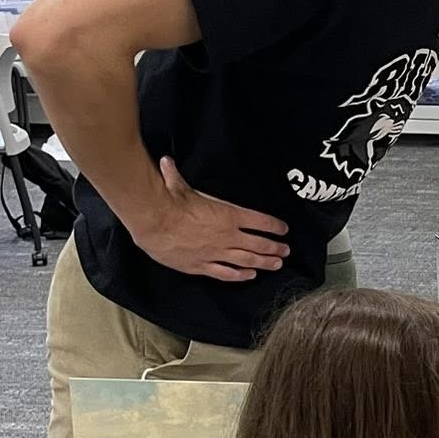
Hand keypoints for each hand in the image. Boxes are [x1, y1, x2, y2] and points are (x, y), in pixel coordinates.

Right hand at [131, 157, 289, 281]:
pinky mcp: (200, 265)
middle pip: (259, 244)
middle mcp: (227, 235)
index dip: (275, 226)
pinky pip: (226, 273)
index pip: (261, 221)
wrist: (153, 220)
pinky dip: (240, 275)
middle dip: (275, 247)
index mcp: (229, 214)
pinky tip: (249, 275)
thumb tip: (166, 162)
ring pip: (248, 260)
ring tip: (277, 264)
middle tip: (285, 250)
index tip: (283, 229)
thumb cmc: (169, 201)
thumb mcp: (178, 184)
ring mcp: (216, 252)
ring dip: (265, 262)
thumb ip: (176, 174)